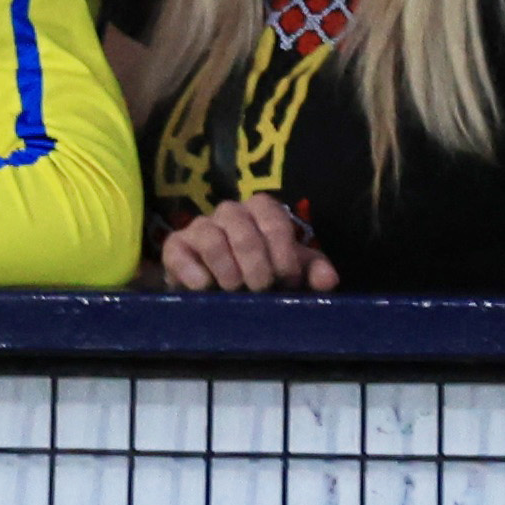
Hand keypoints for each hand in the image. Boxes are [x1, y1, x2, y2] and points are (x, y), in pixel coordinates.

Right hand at [159, 195, 335, 293]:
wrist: (220, 292)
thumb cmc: (262, 275)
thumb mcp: (291, 274)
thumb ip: (313, 272)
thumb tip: (329, 280)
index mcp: (261, 212)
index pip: (273, 218)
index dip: (282, 252)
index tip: (286, 281)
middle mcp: (230, 213)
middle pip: (242, 228)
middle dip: (255, 264)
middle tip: (260, 289)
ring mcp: (200, 227)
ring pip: (210, 236)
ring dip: (226, 268)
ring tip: (234, 291)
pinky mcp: (175, 248)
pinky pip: (178, 251)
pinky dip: (193, 272)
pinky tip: (205, 288)